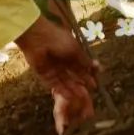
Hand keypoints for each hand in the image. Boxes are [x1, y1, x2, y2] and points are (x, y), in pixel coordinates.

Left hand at [16, 16, 96, 133]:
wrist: (38, 38)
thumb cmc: (59, 39)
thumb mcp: (75, 50)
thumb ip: (84, 61)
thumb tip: (94, 68)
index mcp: (70, 53)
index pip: (81, 67)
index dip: (88, 76)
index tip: (95, 84)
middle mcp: (62, 62)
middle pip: (73, 76)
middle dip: (81, 84)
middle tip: (89, 94)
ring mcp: (53, 69)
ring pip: (65, 81)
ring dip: (73, 89)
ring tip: (81, 96)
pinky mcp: (44, 75)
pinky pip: (55, 84)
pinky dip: (62, 90)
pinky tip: (70, 96)